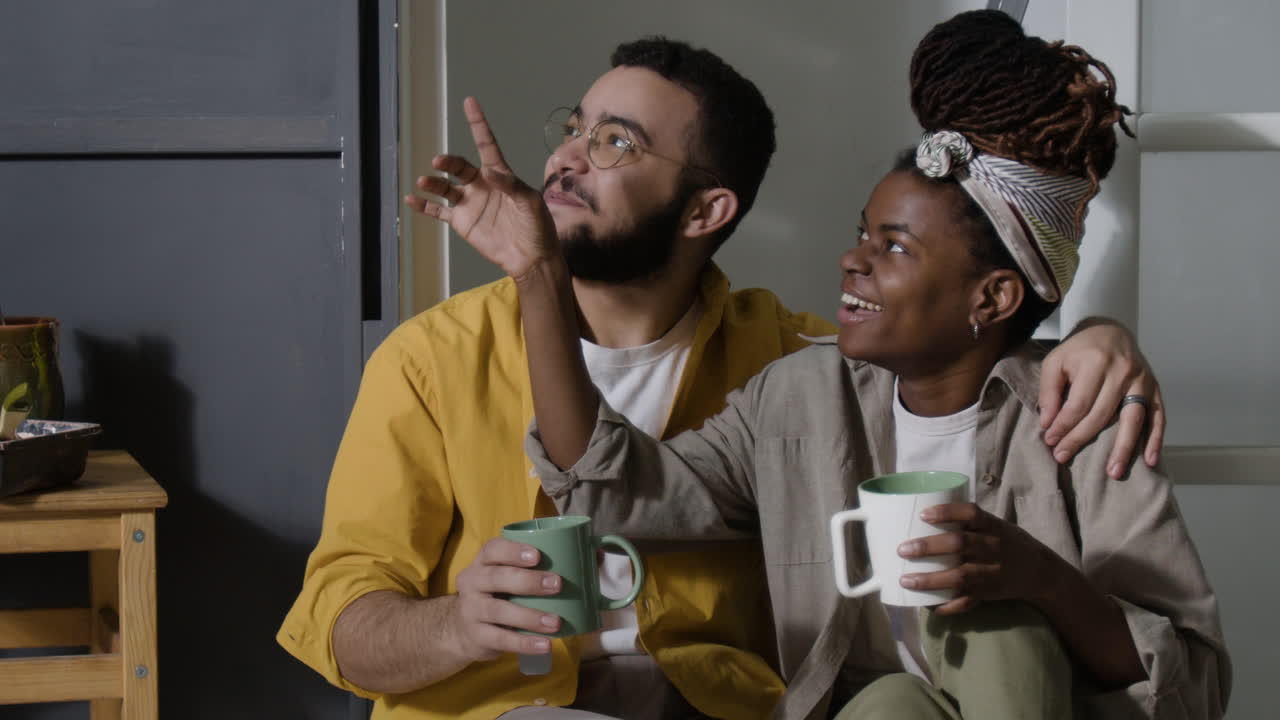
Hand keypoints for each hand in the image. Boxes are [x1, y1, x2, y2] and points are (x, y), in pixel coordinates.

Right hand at [405, 97, 557, 280]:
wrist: (531, 258)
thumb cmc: (537, 227)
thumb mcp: (530, 203)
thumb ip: (512, 186)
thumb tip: (491, 172)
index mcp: (500, 174)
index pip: (486, 144)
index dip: (478, 123)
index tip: (470, 102)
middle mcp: (481, 184)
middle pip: (459, 166)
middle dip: (448, 162)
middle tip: (439, 161)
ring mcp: (469, 203)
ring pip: (445, 187)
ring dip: (433, 183)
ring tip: (424, 181)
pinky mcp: (461, 221)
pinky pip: (438, 211)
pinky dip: (424, 206)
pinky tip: (411, 199)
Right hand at [451, 537, 562, 661]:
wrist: (464, 629)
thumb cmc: (500, 594)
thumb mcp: (512, 575)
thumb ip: (546, 565)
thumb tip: (596, 555)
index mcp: (483, 561)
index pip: (493, 549)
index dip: (514, 551)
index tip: (538, 556)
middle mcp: (472, 582)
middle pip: (497, 577)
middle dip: (528, 581)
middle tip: (557, 585)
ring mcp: (471, 610)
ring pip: (499, 611)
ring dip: (530, 617)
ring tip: (555, 623)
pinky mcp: (476, 636)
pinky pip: (501, 640)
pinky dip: (524, 643)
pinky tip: (545, 645)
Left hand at [897, 502, 1060, 614]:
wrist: (1042, 573)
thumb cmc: (1009, 543)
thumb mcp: (997, 526)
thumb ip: (969, 523)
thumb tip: (924, 517)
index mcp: (994, 527)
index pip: (971, 514)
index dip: (947, 513)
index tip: (923, 515)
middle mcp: (994, 547)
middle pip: (960, 544)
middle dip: (929, 547)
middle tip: (903, 550)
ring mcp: (992, 572)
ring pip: (960, 577)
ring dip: (931, 580)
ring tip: (906, 580)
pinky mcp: (990, 593)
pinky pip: (968, 602)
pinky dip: (948, 605)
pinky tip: (928, 605)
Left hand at [1038, 318, 1165, 477]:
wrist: (1111, 330)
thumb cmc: (1079, 350)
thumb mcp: (1056, 362)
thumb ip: (1049, 391)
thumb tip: (1048, 423)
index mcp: (1096, 363)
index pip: (1078, 403)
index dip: (1064, 425)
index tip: (1051, 441)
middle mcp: (1123, 372)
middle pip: (1102, 414)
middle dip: (1081, 439)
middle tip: (1064, 458)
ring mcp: (1142, 381)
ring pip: (1133, 419)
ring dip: (1123, 448)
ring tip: (1113, 473)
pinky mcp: (1155, 388)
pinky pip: (1159, 416)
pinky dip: (1156, 439)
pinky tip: (1149, 460)